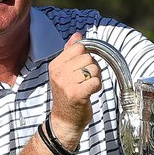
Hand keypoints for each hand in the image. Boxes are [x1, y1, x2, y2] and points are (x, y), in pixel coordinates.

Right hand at [48, 32, 101, 148]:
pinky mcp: (77, 94)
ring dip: (96, 78)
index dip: (87, 56)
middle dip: (93, 68)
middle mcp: (59, 73)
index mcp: (55, 65)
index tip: (83, 68)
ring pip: (94, 69)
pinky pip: (96, 81)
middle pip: (88, 57)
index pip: (79, 47)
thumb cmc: (67, 95)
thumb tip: (77, 35)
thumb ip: (70, 52)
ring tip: (88, 87)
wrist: (64, 120)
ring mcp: (67, 84)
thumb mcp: (64, 72)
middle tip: (86, 80)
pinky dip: (97, 87)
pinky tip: (91, 92)